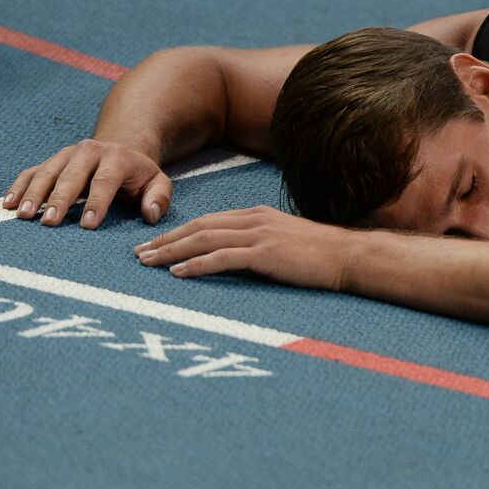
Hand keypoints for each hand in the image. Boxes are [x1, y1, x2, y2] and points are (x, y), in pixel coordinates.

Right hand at [2, 138, 172, 227]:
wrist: (120, 147)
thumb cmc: (139, 175)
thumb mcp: (158, 182)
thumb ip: (159, 198)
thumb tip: (150, 214)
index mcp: (116, 157)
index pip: (105, 181)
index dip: (97, 202)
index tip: (87, 225)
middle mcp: (87, 152)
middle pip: (70, 176)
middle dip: (59, 200)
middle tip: (49, 222)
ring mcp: (65, 156)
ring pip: (46, 173)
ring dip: (33, 194)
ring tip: (23, 216)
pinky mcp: (50, 162)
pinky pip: (31, 172)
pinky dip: (19, 187)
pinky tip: (8, 204)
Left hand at [134, 205, 350, 290]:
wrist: (349, 256)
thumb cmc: (322, 255)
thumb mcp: (286, 241)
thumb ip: (261, 243)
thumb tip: (241, 257)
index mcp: (256, 215)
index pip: (208, 221)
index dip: (179, 231)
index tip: (156, 243)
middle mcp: (253, 220)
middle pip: (198, 227)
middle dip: (166, 240)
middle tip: (139, 254)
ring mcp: (259, 235)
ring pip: (204, 240)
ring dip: (172, 251)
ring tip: (149, 263)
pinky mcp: (265, 254)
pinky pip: (222, 258)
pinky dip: (196, 264)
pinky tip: (178, 273)